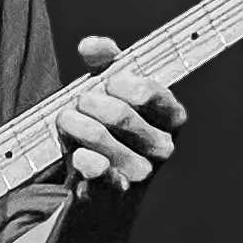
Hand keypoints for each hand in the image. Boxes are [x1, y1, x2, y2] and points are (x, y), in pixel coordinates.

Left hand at [56, 35, 184, 196]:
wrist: (100, 189)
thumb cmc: (109, 131)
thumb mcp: (111, 92)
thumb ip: (105, 61)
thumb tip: (90, 46)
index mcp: (171, 117)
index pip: (148, 91)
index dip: (118, 83)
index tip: (107, 84)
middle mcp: (163, 147)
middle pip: (118, 113)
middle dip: (88, 103)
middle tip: (80, 105)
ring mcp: (141, 174)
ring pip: (98, 136)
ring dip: (73, 125)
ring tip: (70, 126)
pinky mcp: (115, 195)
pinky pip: (95, 169)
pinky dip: (83, 158)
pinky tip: (80, 155)